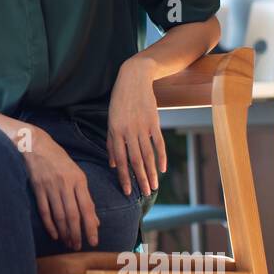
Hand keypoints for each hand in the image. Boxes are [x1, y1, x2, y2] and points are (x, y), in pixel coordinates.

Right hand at [15, 124, 97, 249]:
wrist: (36, 145)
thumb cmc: (59, 161)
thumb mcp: (76, 175)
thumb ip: (85, 197)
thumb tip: (95, 219)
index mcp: (79, 181)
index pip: (87, 208)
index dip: (90, 226)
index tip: (93, 241)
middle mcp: (66, 185)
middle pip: (72, 215)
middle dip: (76, 233)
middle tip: (78, 246)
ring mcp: (50, 187)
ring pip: (59, 215)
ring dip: (64, 232)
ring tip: (67, 243)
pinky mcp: (37, 188)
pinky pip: (45, 211)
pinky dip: (50, 224)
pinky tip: (54, 234)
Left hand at [106, 56, 165, 196]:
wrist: (134, 79)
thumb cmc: (119, 101)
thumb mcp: (110, 120)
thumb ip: (111, 143)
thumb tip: (112, 164)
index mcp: (115, 132)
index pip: (120, 159)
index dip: (123, 176)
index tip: (127, 191)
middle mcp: (128, 131)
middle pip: (135, 160)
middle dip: (140, 179)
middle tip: (144, 194)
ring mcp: (142, 127)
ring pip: (147, 155)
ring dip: (151, 172)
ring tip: (154, 186)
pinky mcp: (154, 122)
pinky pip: (158, 143)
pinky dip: (161, 157)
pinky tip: (163, 169)